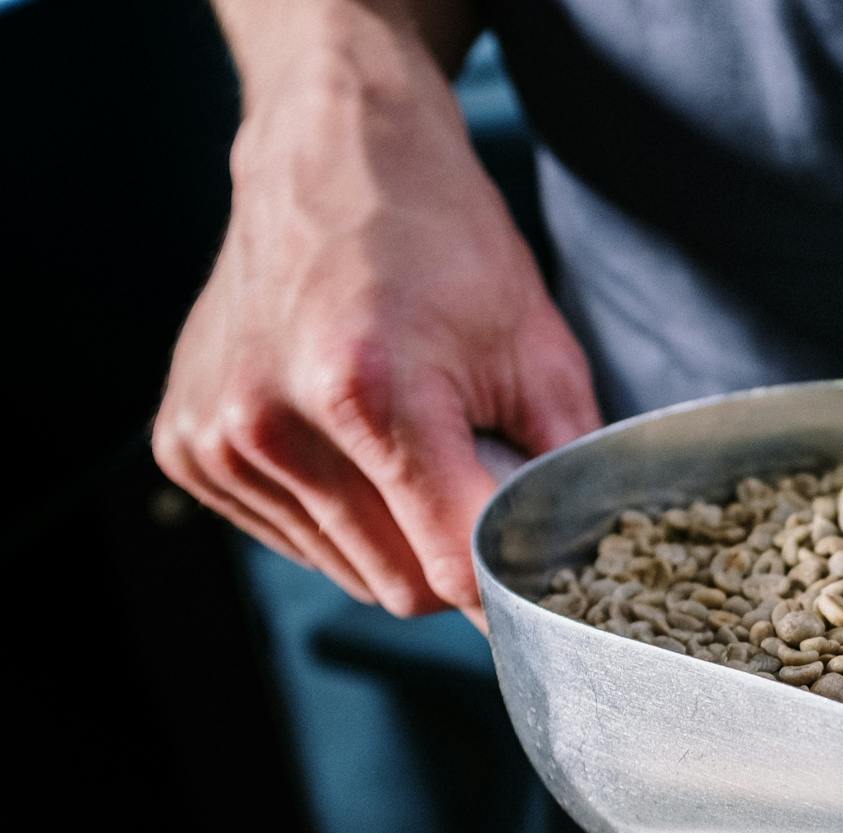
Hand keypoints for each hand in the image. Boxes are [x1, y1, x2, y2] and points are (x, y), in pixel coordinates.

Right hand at [153, 46, 598, 617]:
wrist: (331, 157)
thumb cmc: (444, 243)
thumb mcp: (538, 349)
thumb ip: (562, 470)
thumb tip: (576, 566)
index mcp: (366, 394)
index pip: (451, 567)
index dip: (506, 584)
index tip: (536, 577)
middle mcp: (272, 424)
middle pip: (399, 585)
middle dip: (452, 553)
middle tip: (471, 478)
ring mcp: (218, 439)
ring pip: (347, 571)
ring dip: (394, 534)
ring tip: (406, 441)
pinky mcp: (185, 446)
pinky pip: (294, 540)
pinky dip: (337, 514)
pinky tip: (347, 440)